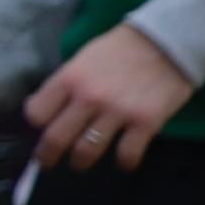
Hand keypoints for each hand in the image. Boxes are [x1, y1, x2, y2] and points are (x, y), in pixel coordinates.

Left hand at [25, 20, 200, 173]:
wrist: (168, 41)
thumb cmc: (121, 49)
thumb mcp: (84, 59)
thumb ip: (66, 83)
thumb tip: (44, 106)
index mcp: (69, 78)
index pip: (37, 113)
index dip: (37, 124)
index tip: (42, 129)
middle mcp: (88, 98)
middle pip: (55, 138)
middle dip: (47, 156)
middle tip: (47, 162)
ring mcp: (117, 112)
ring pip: (86, 151)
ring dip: (80, 162)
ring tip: (80, 163)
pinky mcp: (146, 123)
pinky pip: (127, 154)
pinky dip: (124, 163)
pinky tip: (123, 161)